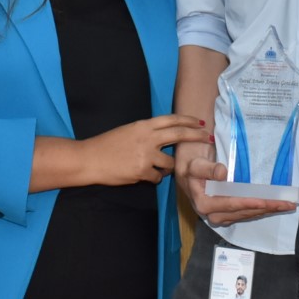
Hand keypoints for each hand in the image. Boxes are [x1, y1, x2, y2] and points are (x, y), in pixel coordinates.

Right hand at [82, 115, 209, 184]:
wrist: (89, 159)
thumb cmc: (106, 145)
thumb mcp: (128, 131)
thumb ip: (146, 133)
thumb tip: (163, 136)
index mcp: (143, 126)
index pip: (171, 120)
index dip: (188, 120)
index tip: (200, 122)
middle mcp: (147, 138)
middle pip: (179, 135)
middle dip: (196, 136)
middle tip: (208, 138)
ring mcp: (146, 155)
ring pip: (170, 163)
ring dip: (168, 167)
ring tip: (158, 168)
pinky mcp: (142, 171)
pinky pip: (157, 177)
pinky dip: (154, 178)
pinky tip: (144, 176)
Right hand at [174, 134, 295, 225]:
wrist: (188, 163)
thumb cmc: (190, 162)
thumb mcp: (195, 163)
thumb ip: (207, 169)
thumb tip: (222, 173)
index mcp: (203, 203)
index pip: (230, 204)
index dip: (249, 203)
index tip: (264, 201)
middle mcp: (211, 213)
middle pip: (242, 212)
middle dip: (265, 208)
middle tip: (285, 204)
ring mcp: (219, 213)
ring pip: (246, 214)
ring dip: (266, 210)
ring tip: (285, 205)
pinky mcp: (226, 211)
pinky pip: (245, 212)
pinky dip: (260, 208)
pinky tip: (273, 205)